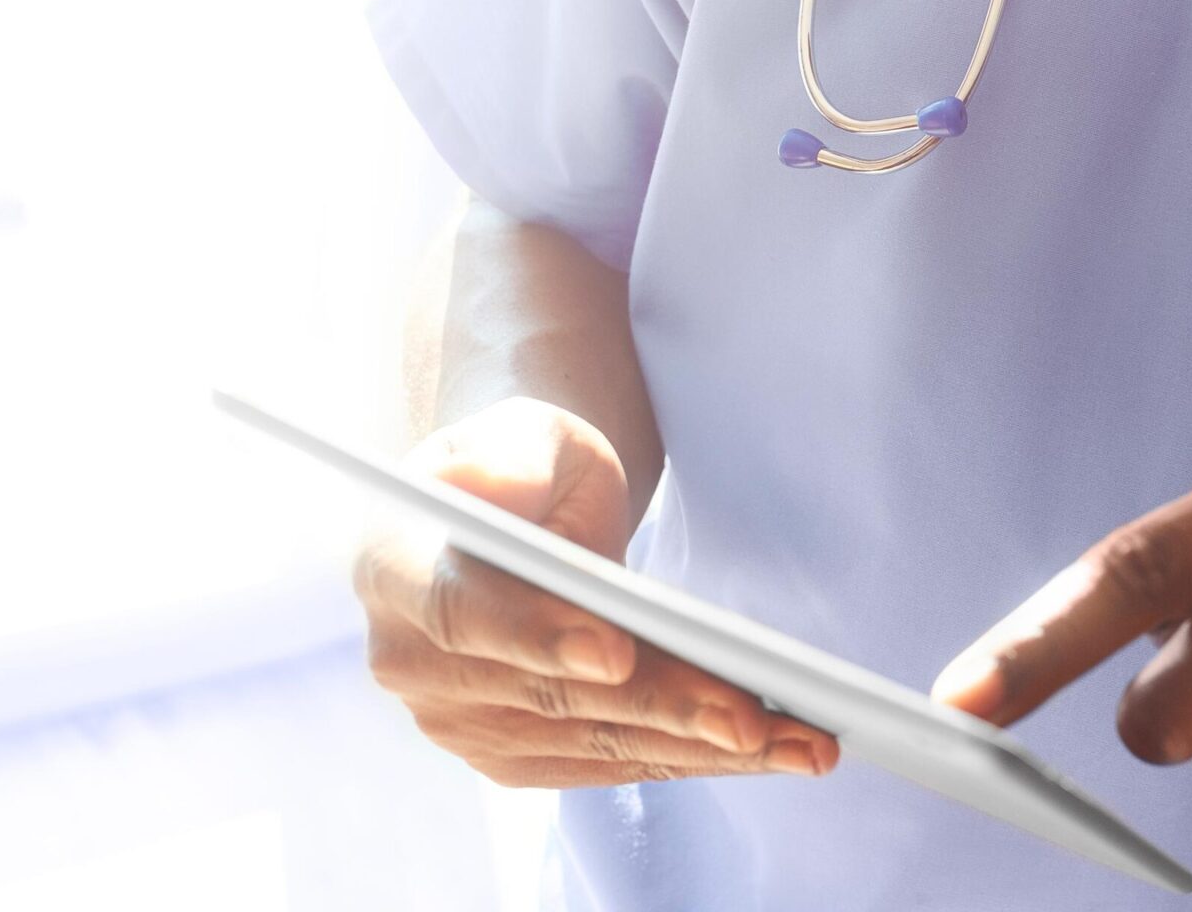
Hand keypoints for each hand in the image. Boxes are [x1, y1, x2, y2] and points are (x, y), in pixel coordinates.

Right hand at [354, 397, 838, 786]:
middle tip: (751, 716)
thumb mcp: (529, 430)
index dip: (538, 636)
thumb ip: (511, 458)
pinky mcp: (515, 755)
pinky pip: (616, 763)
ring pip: (596, 741)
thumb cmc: (532, 460)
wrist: (526, 508)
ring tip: (799, 739)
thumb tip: (488, 493)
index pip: (463, 612)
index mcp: (392, 567)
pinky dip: (697, 756)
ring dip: (702, 747)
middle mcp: (409, 663)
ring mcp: (460, 722)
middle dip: (659, 704)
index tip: (615, 652)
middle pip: (549, 695)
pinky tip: (774, 748)